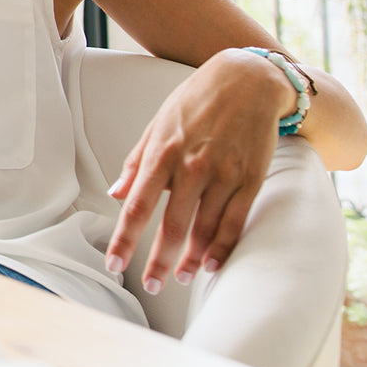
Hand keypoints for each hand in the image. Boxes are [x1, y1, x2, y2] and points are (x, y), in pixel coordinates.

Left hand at [104, 50, 286, 293]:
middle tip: (150, 286)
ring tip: (182, 278)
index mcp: (161, 153)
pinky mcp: (251, 178)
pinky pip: (235, 221)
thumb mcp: (158, 124)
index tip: (115, 265)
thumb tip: (115, 193)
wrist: (248, 80)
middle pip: (170, 225)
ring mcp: (223, 174)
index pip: (137, 206)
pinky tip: (213, 264)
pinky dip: (223, 246)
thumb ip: (136, 162)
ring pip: (204, 228)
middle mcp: (191, 166)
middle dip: (159, 261)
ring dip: (191, 259)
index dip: (125, 240)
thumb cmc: (195, 102)